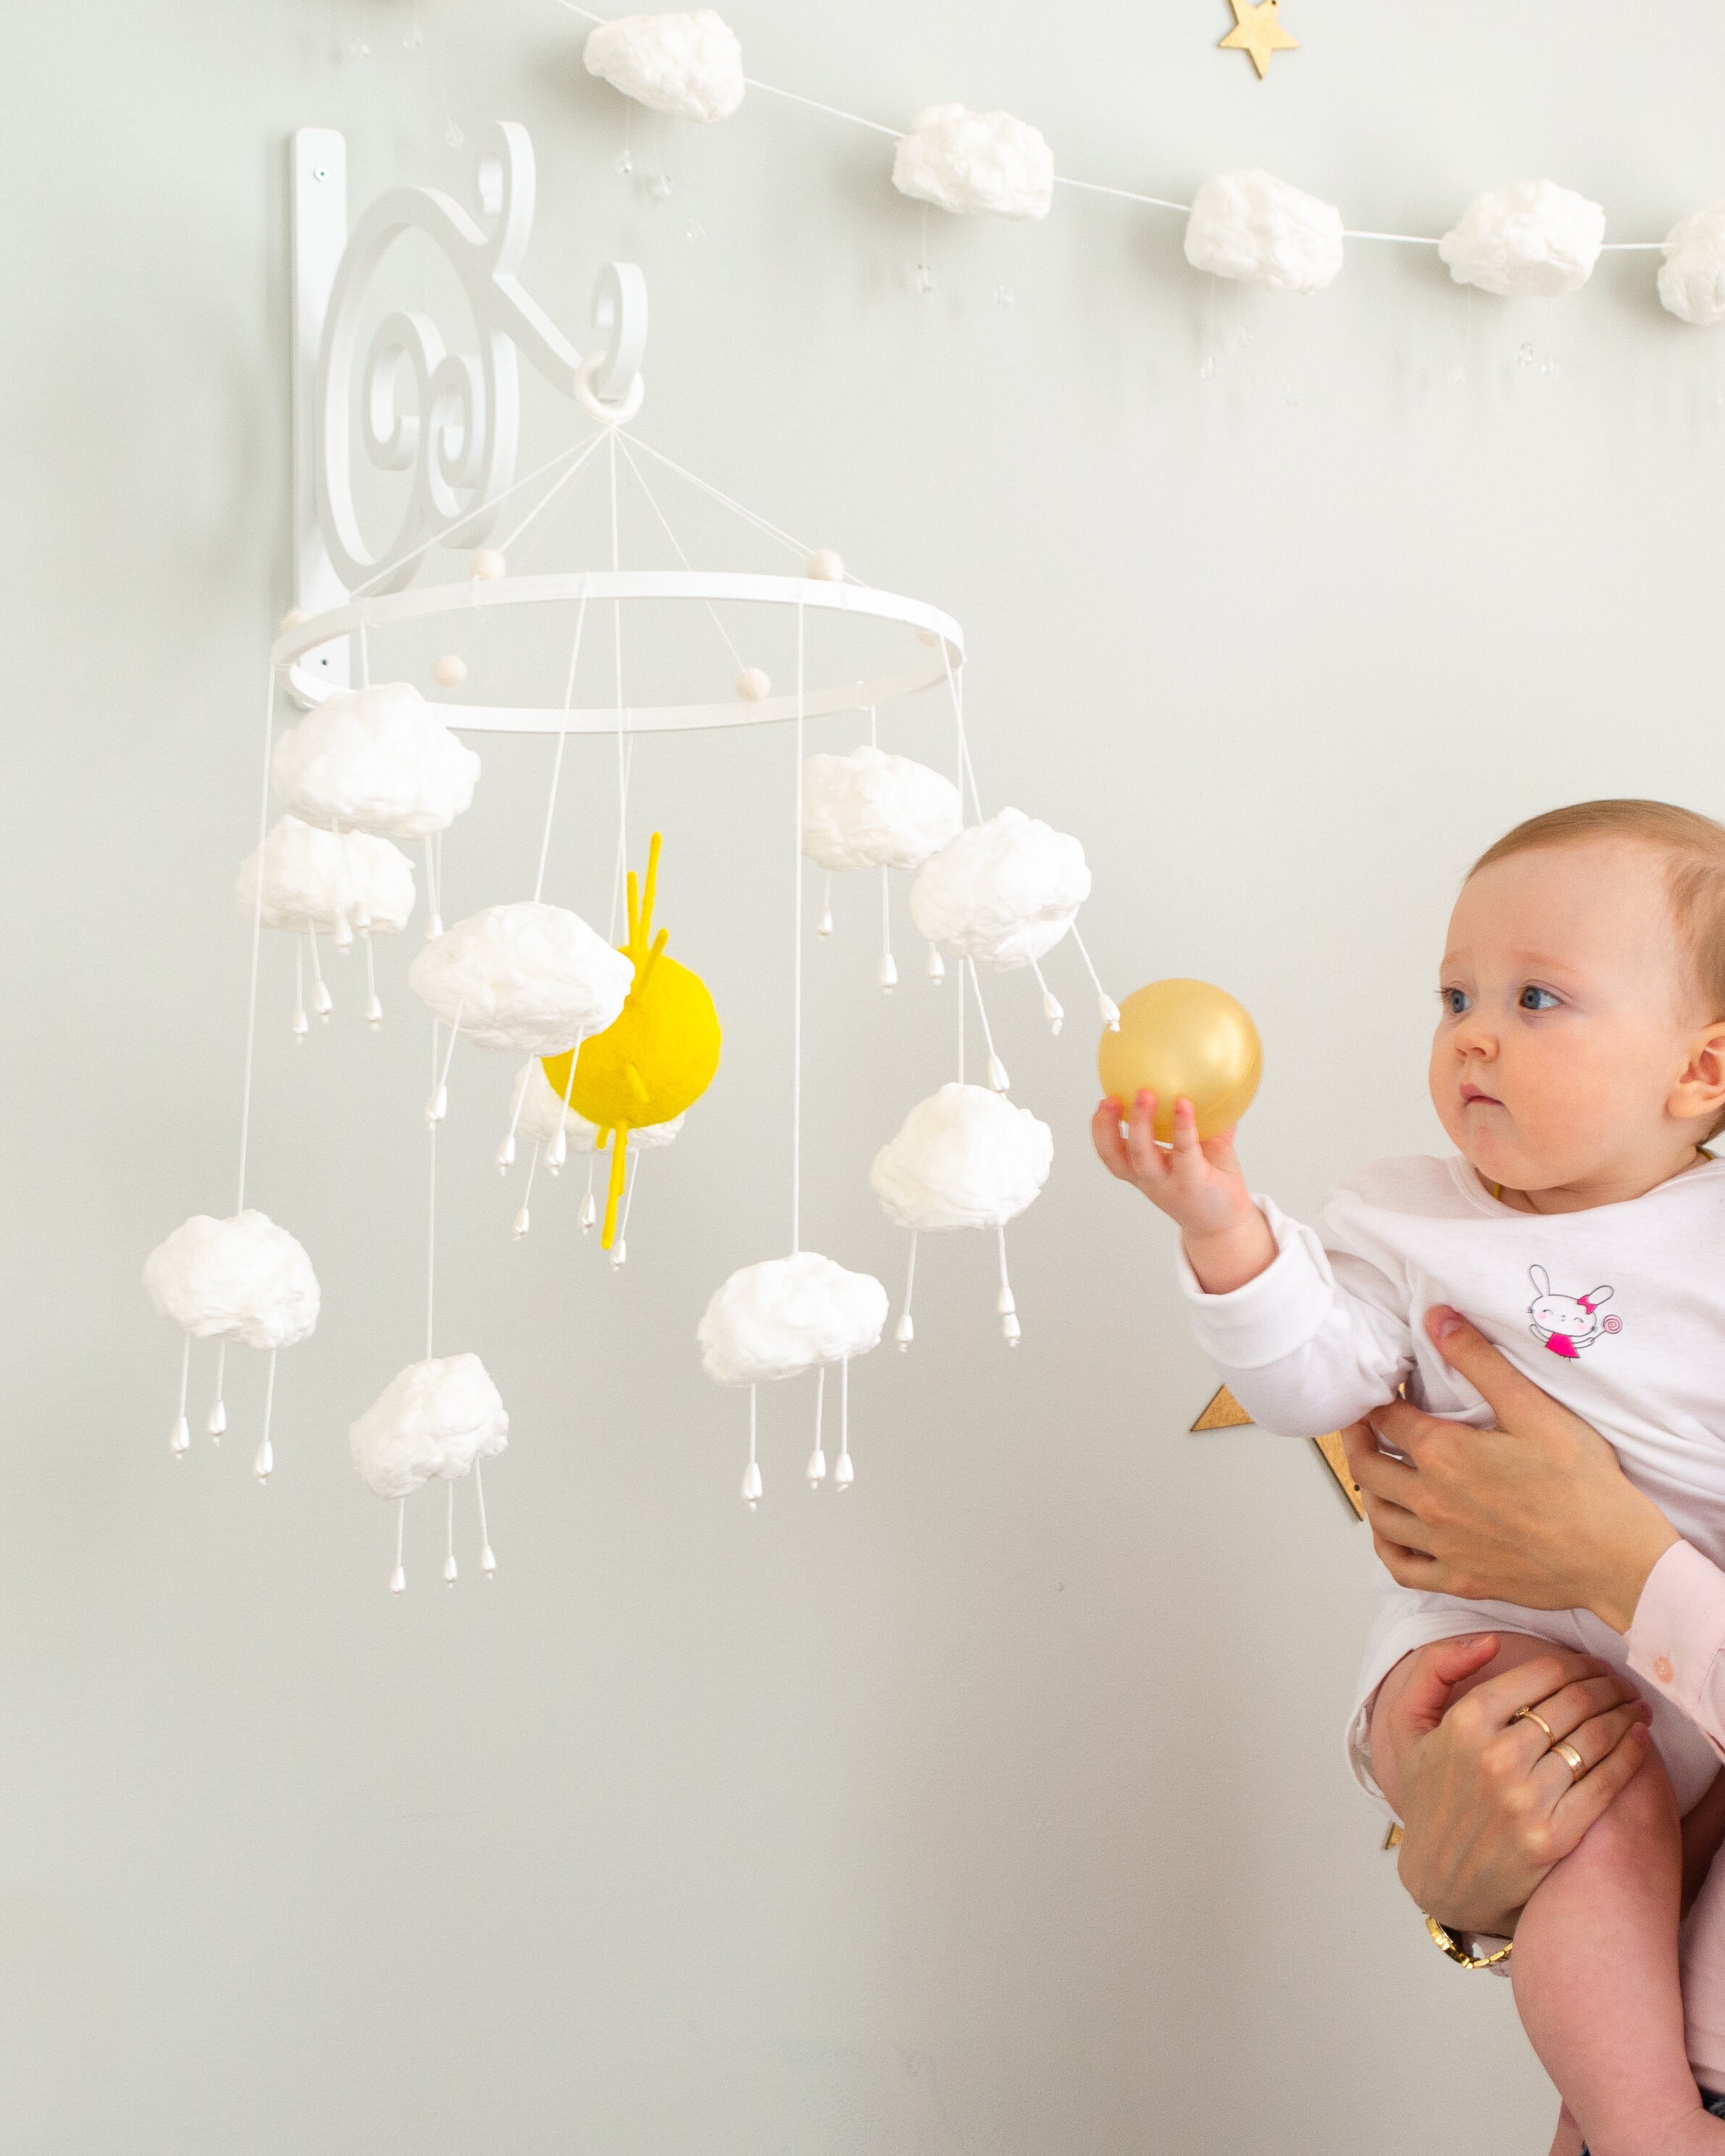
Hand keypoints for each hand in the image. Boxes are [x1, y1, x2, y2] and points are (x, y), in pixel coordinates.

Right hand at [1089, 1090, 1275, 1293]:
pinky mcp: (1193, 1184)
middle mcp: (1151, 1180)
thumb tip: (1212, 1079)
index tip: (1102, 1103)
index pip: (1113, 1154)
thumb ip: (1204, 1119)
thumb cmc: (1212, 1182)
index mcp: (1145, 1171)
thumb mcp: (1204, 1147)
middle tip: (1110, 1098)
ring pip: (1143, 1157)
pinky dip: (1182, 1128)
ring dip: (1140, 1125)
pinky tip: (1184, 1105)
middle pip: (1118, 1158)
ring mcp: (1169, 1184)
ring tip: (1145, 1095)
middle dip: (1108, 1128)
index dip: (1101, 1131)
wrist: (1228, 1223)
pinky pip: (1183, 1153)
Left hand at [1342, 1306, 1679, 1632]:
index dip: (1378, 1401)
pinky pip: (1402, 1568)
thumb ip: (1479, 1360)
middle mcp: (1431, 1502)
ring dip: (1370, 1491)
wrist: (1614, 1558)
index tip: (1383, 1392)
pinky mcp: (1460, 1580)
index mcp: (1443, 1455)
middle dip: (1358, 1440)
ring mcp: (1442, 1546)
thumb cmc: (1581, 1483)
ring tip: (1375, 1471)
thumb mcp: (1533, 1408)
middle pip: (1367, 1467)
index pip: (1384, 1420)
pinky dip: (1386, 1549)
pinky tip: (1392, 1534)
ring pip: (1379, 1518)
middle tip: (1361, 1425)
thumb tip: (1436, 1318)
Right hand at [1386, 1635, 1650, 1935]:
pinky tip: (1639, 1741)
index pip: (1541, 1675)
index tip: (1592, 1664)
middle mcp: (1497, 1758)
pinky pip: (1604, 1785)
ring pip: (1594, 1739)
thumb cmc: (1429, 1795)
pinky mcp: (1553, 1837)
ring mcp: (1527, 1800)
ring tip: (1635, 1707)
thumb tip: (1489, 1642)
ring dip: (1624, 1715)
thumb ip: (1435, 1669)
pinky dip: (1630, 1757)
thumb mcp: (1407, 1725)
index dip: (1576, 1663)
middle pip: (1573, 1703)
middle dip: (1606, 1686)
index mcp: (1465, 1723)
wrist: (1439, 1877)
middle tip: (1621, 1684)